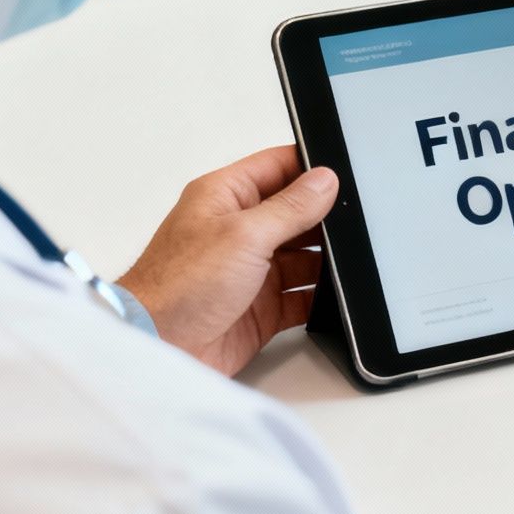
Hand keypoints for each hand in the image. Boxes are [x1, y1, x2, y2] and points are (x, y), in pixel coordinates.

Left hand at [117, 146, 337, 375]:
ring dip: (325, 261)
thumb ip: (290, 207)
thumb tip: (324, 181)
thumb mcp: (244, 233)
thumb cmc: (177, 285)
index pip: (277, 167)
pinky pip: (302, 296)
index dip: (310, 168)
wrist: (159, 346)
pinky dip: (320, 297)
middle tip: (354, 223)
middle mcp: (238, 230)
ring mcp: (250, 270)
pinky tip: (334, 295)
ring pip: (304, 257)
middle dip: (324, 219)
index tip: (343, 175)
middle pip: (296, 213)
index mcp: (226, 197)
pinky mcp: (261, 307)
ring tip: (349, 260)